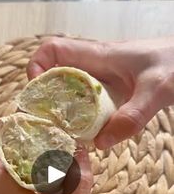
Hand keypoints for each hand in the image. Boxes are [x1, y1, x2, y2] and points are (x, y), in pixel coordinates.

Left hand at [0, 145, 91, 193]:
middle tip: (53, 139)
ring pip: (19, 180)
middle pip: (4, 166)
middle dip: (26, 148)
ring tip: (63, 156)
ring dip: (38, 166)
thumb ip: (78, 184)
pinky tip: (67, 184)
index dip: (1, 142)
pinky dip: (46, 183)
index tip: (27, 130)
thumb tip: (82, 152)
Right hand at [27, 36, 173, 147]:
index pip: (53, 50)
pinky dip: (82, 121)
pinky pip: (87, 106)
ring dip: (62, 113)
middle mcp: (95, 67)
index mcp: (99, 56)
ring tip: (61, 137)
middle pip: (55, 76)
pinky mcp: (111, 93)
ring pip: (70, 93)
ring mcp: (103, 80)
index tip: (36, 93)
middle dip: (44, 98)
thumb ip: (131, 116)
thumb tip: (99, 144)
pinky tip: (86, 138)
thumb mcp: (157, 90)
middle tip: (44, 125)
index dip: (36, 67)